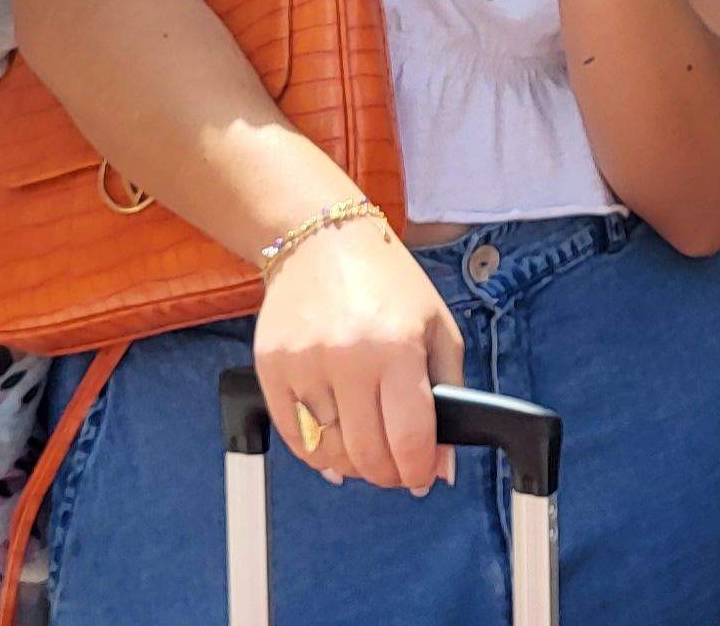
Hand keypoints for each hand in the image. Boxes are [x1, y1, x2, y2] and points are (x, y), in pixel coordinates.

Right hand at [252, 216, 464, 491]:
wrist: (323, 241)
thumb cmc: (388, 283)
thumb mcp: (438, 329)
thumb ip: (450, 396)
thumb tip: (441, 466)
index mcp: (397, 348)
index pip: (408, 439)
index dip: (418, 471)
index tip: (421, 476)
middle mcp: (347, 358)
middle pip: (366, 454)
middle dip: (388, 474)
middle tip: (397, 469)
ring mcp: (303, 365)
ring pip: (328, 452)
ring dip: (352, 464)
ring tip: (367, 448)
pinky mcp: (270, 369)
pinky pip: (294, 437)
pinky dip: (317, 452)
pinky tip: (335, 442)